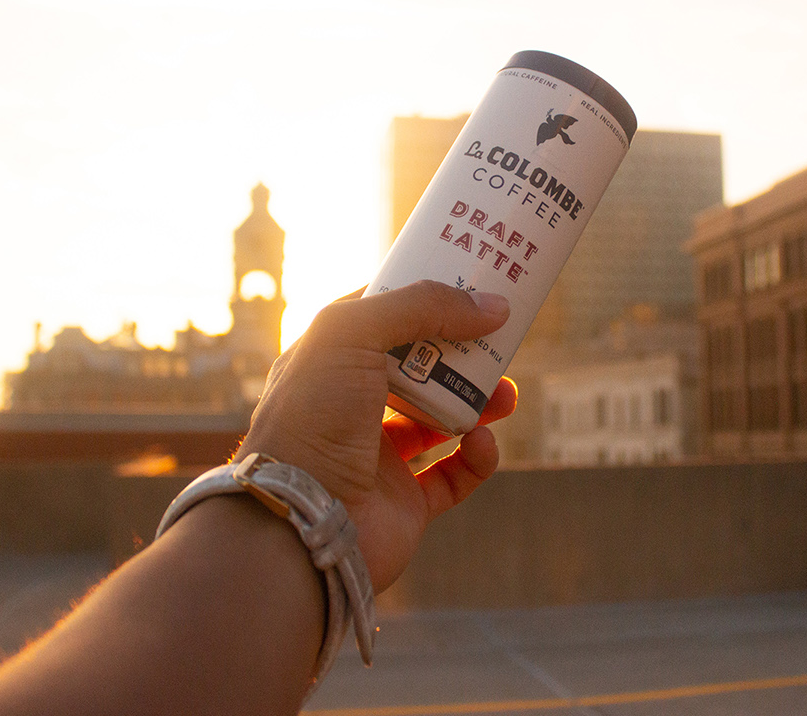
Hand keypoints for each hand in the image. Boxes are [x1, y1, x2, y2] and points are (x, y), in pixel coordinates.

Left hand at [236, 280, 516, 590]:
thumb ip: (420, 306)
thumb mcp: (351, 334)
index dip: (420, 300)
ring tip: (508, 395)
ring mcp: (378, 457)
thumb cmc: (311, 417)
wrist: (298, 520)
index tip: (466, 286)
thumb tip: (493, 306)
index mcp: (328, 363)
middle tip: (497, 342)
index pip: (379, 319)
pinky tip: (483, 443)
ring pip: (441, 421)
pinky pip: (455, 477)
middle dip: (461, 354)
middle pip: (419, 368)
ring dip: (480, 405)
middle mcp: (351, 407)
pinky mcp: (404, 503)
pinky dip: (477, 460)